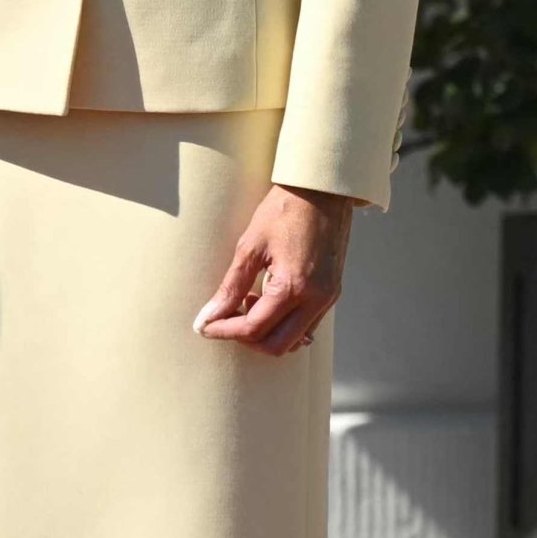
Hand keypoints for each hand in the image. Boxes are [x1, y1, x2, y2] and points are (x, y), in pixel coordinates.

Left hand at [196, 183, 353, 353]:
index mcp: (294, 287)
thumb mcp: (249, 247)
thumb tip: (207, 317)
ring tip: (247, 300)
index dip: (224, 331)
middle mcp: (317, 299)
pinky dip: (283, 322)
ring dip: (266, 331)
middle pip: (277, 346)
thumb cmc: (283, 211)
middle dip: (246, 339)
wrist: (323, 191)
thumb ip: (230, 287)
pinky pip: (306, 324)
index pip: (254, 329)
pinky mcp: (332, 292)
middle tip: (225, 318)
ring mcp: (328, 298)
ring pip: (294, 339)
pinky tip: (266, 297)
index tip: (204, 325)